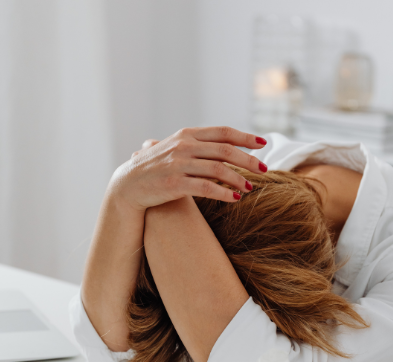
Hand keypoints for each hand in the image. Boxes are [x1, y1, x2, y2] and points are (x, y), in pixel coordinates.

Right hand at [109, 127, 267, 210]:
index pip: (223, 132)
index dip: (245, 136)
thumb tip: (222, 144)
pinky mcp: (174, 184)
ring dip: (239, 178)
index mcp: (187, 135)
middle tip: (264, 169)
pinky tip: (236, 198)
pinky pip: (206, 188)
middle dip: (249, 159)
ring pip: (219, 169)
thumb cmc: (155, 168)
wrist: (128, 186)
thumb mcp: (175, 149)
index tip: (263, 143)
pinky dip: (224, 193)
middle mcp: (184, 146)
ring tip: (251, 187)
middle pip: (226, 150)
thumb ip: (197, 145)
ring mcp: (179, 164)